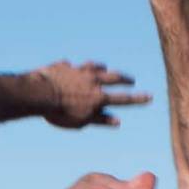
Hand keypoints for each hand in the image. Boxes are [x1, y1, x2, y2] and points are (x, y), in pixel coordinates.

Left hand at [31, 59, 148, 128]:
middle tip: (131, 80)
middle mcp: (92, 80)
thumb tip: (117, 120)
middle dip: (123, 79)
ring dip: (101, 68)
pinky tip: (70, 66)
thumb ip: (100, 120)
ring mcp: (77, 71)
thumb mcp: (81, 122)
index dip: (138, 99)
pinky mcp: (63, 67)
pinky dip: (73, 68)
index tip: (150, 97)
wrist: (39, 93)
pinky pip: (70, 66)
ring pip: (94, 67)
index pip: (123, 99)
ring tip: (104, 67)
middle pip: (112, 77)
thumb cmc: (59, 113)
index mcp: (98, 97)